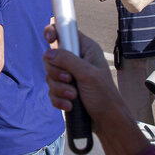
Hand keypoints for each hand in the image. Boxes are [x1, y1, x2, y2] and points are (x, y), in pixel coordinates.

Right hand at [41, 24, 131, 138]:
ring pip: (50, 76)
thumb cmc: (104, 96)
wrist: (107, 122)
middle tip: (69, 80)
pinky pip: (51, 91)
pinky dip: (59, 99)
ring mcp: (70, 76)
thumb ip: (67, 61)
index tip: (49, 39)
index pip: (65, 32)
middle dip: (57, 72)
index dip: (54, 32)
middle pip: (52, 57)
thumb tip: (48, 53)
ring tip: (74, 96)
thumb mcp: (87, 75)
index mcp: (86, 50)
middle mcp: (77, 60)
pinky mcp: (65, 90)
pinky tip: (69, 105)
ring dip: (60, 89)